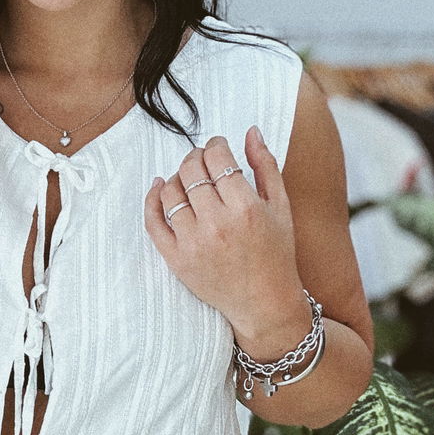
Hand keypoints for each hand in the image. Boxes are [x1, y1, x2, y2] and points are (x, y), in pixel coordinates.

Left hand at [143, 128, 305, 345]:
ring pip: (170, 191)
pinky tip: (159, 188)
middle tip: (202, 161)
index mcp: (246, 207)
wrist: (264, 303)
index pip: (218, 158)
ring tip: (187, 178)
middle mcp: (217, 224)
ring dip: (176, 176)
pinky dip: (152, 200)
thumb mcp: (281, 207)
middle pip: (191, 170)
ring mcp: (193, 243)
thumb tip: (250, 131)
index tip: (219, 148)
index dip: (216, 145)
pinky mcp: (176, 259)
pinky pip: (154, 221)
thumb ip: (265, 166)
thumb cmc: (276, 253)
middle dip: (196, 157)